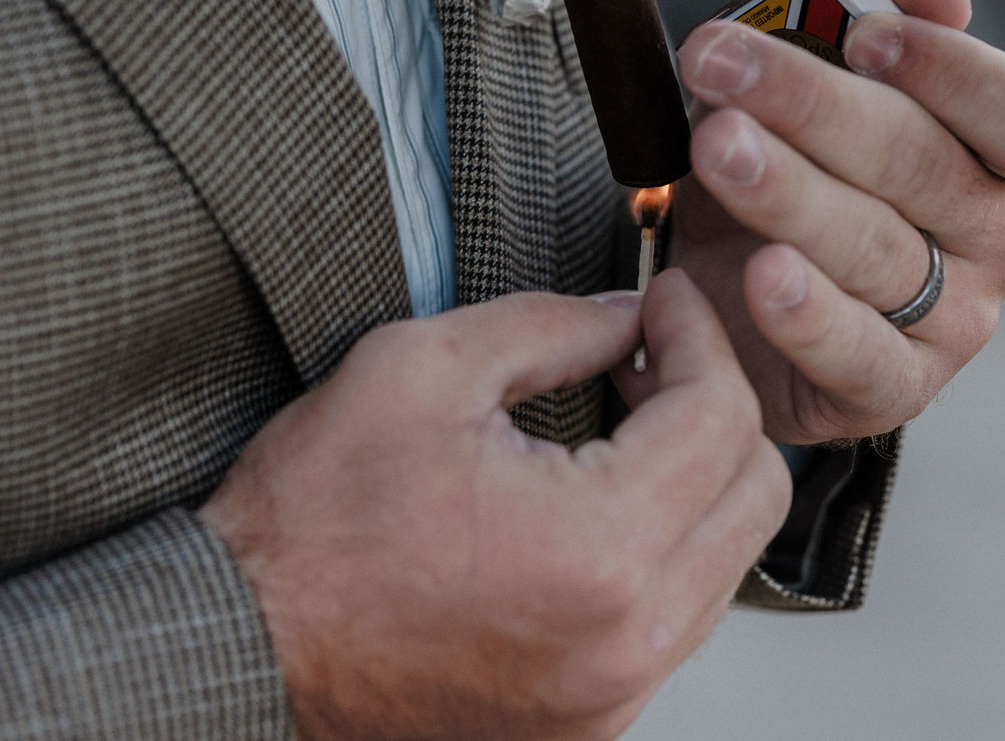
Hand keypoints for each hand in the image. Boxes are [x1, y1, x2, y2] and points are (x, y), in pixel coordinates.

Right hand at [197, 276, 789, 740]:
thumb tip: (625, 318)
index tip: (665, 305)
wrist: (246, 642)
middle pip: (758, 494)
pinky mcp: (590, 720)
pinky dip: (662, 550)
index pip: (722, 417)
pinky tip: (598, 503)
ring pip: (728, 562)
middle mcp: (628, 638)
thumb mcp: (420, 369)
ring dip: (695, 480)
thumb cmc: (310, 526)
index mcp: (598, 547)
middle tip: (653, 358)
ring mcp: (613, 692)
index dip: (699, 336)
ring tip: (624, 425)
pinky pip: (676, 619)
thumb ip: (548, 326)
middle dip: (718, 405)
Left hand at [660, 0, 1004, 445]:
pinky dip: (808, 315)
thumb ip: (873, 4)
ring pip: (878, 251)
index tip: (859, 35)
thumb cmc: (805, 148)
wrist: (743, 278)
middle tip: (716, 62)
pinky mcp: (893, 388)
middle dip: (812, 104)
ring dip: (788, 192)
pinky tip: (762, 273)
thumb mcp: (827, 63)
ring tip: (716, 147)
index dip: (954, 71)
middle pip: (924, 167)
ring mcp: (958, 320)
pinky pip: (858, 354)